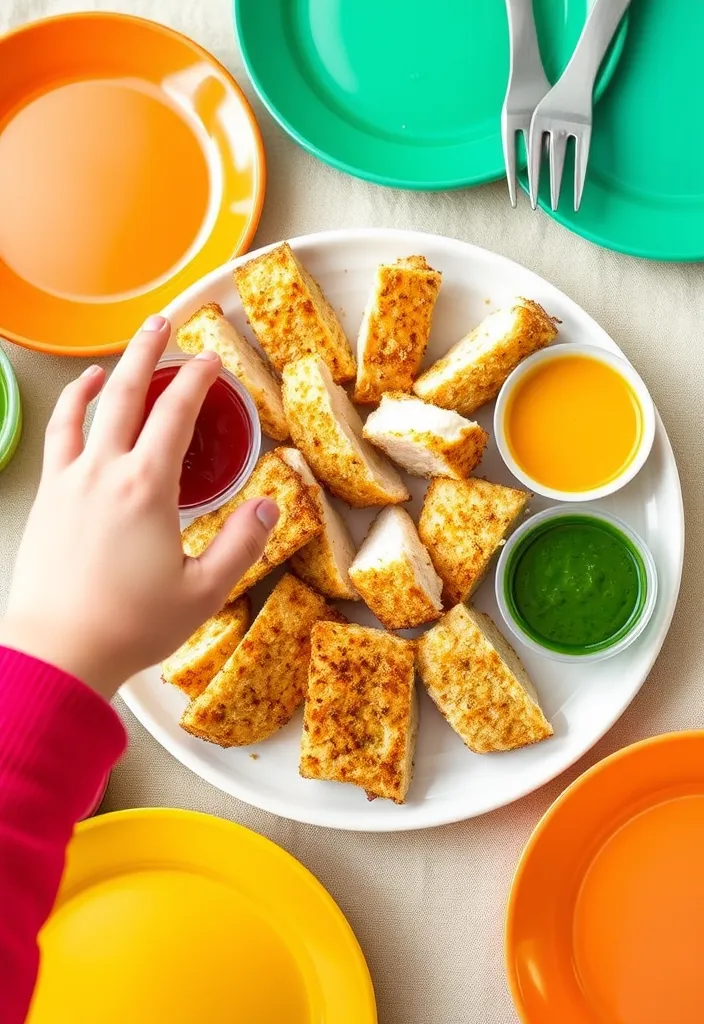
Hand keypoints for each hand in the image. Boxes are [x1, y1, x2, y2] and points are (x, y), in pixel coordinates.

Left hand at [0, 315, 277, 698]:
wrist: (58, 652)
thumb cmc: (130, 626)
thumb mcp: (204, 591)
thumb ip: (242, 545)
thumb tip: (272, 507)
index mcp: (146, 487)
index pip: (176, 413)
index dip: (198, 379)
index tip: (212, 360)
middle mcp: (103, 472)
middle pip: (125, 391)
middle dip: (148, 351)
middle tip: (164, 323)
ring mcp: (69, 482)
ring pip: (83, 409)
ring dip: (102, 375)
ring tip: (112, 362)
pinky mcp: (47, 500)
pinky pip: (59, 438)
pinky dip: (70, 412)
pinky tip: (77, 411)